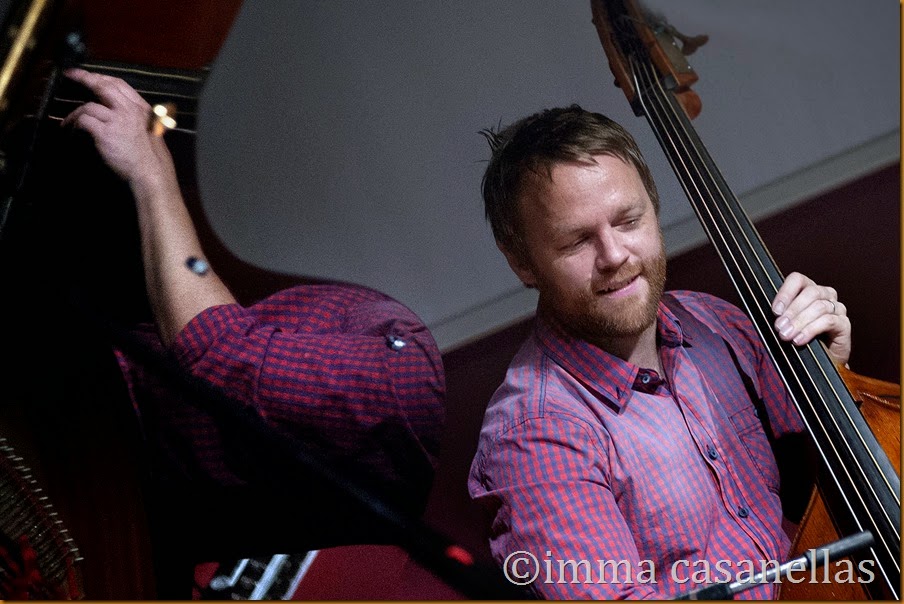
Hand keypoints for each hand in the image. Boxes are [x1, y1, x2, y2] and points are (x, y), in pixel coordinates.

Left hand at [60, 68, 176, 189]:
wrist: (151, 173)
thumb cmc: (152, 159)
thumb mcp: (152, 133)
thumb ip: (137, 120)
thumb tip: (118, 116)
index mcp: (142, 109)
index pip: (120, 85)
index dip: (103, 77)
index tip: (91, 75)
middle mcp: (129, 110)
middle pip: (103, 86)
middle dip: (84, 78)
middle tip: (71, 75)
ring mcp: (117, 120)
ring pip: (88, 106)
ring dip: (74, 114)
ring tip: (67, 123)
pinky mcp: (105, 133)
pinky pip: (83, 121)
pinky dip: (74, 125)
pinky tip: (71, 132)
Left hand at [771, 271, 850, 364]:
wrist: (821, 361)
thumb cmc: (801, 338)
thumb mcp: (787, 324)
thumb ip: (780, 315)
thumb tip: (768, 314)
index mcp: (809, 290)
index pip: (798, 279)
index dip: (786, 292)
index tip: (775, 311)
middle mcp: (825, 295)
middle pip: (810, 292)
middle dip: (792, 310)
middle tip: (779, 327)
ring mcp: (837, 308)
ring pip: (819, 307)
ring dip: (799, 321)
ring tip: (786, 335)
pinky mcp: (844, 324)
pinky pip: (829, 321)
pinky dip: (811, 330)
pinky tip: (799, 340)